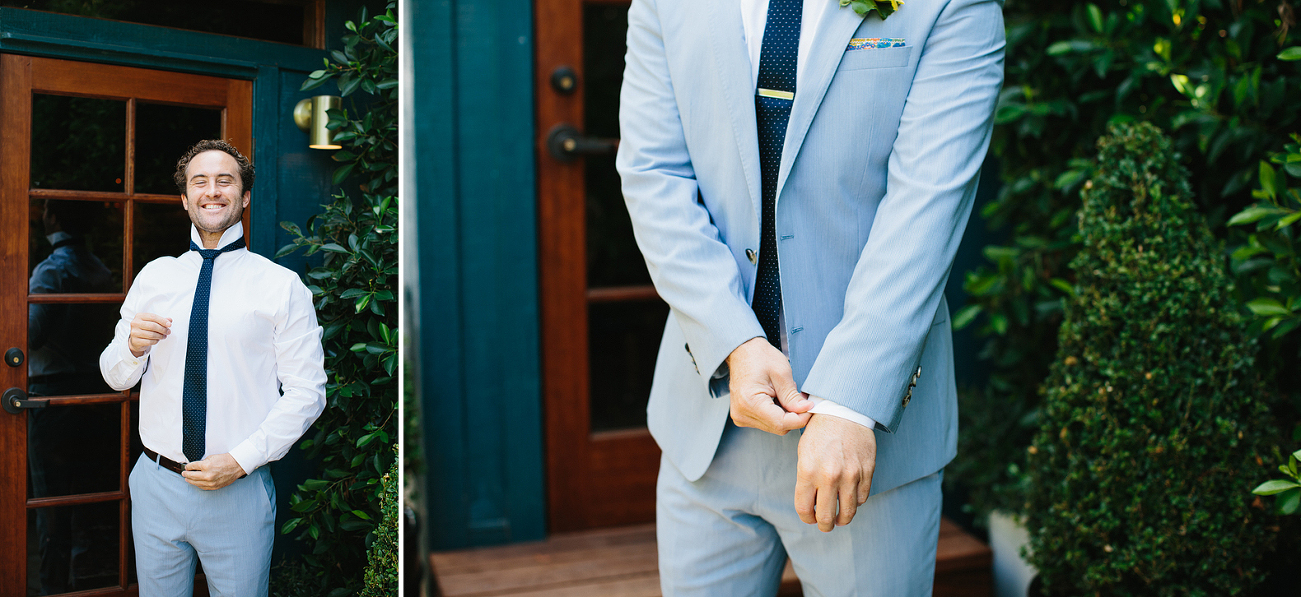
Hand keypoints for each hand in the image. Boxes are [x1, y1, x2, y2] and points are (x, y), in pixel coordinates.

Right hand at [128, 313, 171, 356]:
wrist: (136, 340)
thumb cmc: (146, 329)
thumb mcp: (153, 322)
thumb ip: (161, 320)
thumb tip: (170, 320)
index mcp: (139, 316)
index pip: (153, 317)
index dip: (163, 321)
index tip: (169, 325)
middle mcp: (135, 323)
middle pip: (153, 326)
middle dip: (163, 329)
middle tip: (168, 332)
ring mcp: (134, 332)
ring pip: (151, 334)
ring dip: (160, 336)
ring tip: (164, 336)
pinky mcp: (135, 341)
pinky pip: (149, 342)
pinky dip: (155, 341)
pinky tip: (157, 340)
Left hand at [182, 453, 245, 489]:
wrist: (236, 466)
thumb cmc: (226, 460)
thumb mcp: (211, 457)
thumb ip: (202, 462)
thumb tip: (195, 467)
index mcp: (206, 466)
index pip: (192, 467)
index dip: (188, 467)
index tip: (186, 467)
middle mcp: (207, 475)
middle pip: (191, 476)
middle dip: (186, 474)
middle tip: (184, 473)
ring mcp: (210, 482)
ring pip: (195, 483)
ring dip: (190, 480)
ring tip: (187, 479)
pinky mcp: (214, 486)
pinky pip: (202, 487)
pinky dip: (198, 485)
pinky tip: (195, 483)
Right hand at [726, 337, 812, 434]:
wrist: (742, 351)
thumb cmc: (759, 357)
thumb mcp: (781, 373)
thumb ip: (793, 396)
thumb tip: (806, 410)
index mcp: (750, 402)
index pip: (781, 423)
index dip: (800, 418)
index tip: (810, 408)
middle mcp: (742, 413)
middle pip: (778, 427)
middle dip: (794, 415)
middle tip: (799, 398)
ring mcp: (741, 416)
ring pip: (774, 426)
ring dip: (785, 414)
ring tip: (783, 394)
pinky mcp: (742, 416)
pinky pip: (766, 422)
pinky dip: (776, 413)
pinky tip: (775, 398)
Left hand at [795, 414, 876, 531]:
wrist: (843, 412)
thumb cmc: (819, 433)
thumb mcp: (803, 454)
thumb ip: (805, 481)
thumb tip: (811, 505)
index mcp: (808, 472)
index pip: (805, 509)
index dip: (806, 518)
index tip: (809, 518)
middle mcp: (829, 476)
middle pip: (827, 517)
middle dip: (824, 525)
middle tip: (824, 525)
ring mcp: (851, 475)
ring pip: (848, 512)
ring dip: (842, 519)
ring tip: (839, 518)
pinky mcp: (867, 471)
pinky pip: (862, 498)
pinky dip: (856, 502)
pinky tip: (851, 498)